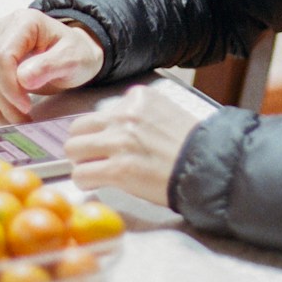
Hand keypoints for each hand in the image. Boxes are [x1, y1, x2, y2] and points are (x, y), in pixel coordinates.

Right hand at [0, 9, 102, 124]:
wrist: (73, 54)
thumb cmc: (76, 53)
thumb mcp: (74, 58)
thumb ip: (51, 65)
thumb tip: (23, 78)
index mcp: (23, 22)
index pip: (1, 57)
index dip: (9, 87)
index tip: (26, 107)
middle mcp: (0, 29)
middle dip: (1, 103)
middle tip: (22, 121)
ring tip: (10, 121)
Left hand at [63, 86, 210, 205]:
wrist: (208, 166)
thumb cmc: (192, 146)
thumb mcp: (166, 114)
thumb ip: (139, 116)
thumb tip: (116, 130)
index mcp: (138, 98)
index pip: (103, 112)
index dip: (104, 131)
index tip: (113, 142)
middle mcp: (125, 116)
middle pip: (79, 127)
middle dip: (84, 144)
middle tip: (95, 157)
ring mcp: (120, 142)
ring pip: (73, 148)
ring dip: (82, 161)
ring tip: (96, 170)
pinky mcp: (118, 169)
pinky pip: (80, 174)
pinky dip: (85, 181)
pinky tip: (98, 183)